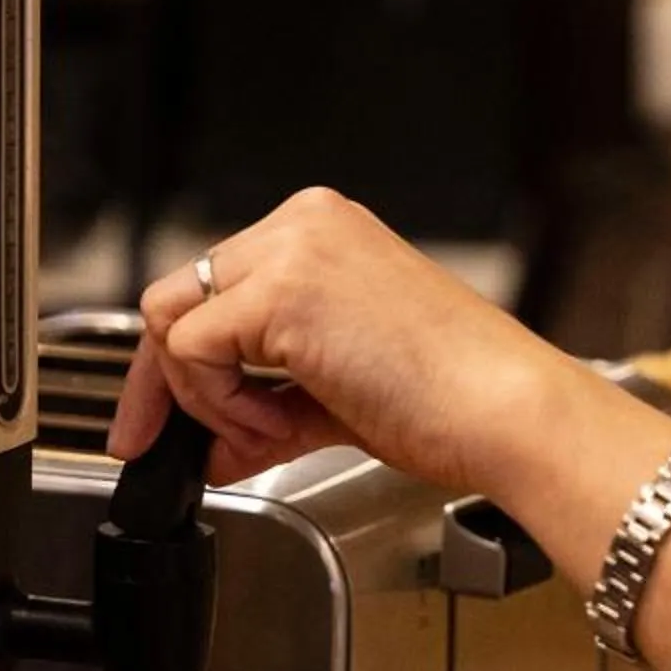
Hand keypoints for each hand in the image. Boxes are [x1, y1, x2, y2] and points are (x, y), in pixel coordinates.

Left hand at [108, 186, 572, 493]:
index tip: (168, 424)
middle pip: (177, 298)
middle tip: (165, 445)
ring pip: (171, 320)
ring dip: (203, 398)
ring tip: (267, 434)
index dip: (182, 366)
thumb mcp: (335, 396)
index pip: (211, 288)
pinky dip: (218, 403)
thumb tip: (215, 442)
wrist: (504, 411)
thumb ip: (265, 408)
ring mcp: (290, 249)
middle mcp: (302, 225)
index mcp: (320, 233)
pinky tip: (276, 423)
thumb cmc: (453, 399)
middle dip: (167, 386)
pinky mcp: (282, 290)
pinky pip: (192, 351)